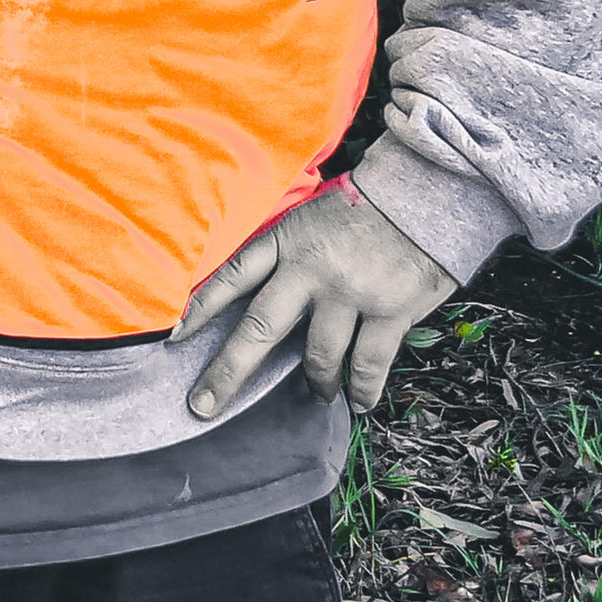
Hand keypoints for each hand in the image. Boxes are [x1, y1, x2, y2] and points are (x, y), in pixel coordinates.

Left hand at [173, 183, 455, 420]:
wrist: (428, 195)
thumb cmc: (367, 209)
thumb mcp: (312, 218)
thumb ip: (286, 254)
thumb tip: (257, 298)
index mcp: (287, 242)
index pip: (232, 277)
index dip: (201, 308)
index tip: (173, 339)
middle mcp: (311, 270)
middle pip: (260, 329)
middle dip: (228, 372)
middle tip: (204, 405)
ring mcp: (350, 293)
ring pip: (318, 356)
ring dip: (316, 383)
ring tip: (318, 394)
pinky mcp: (390, 311)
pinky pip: (369, 364)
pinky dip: (362, 389)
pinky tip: (357, 402)